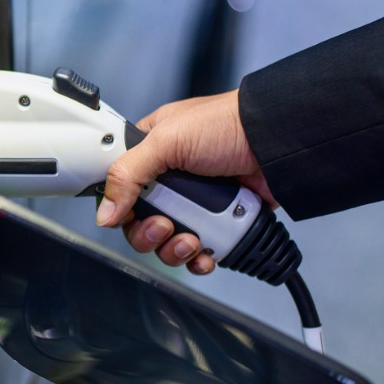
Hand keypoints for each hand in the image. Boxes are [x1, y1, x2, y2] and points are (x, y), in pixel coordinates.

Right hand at [94, 89, 277, 273]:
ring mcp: (195, 203)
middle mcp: (170, 180)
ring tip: (191, 240)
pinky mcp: (218, 223)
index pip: (120, 189)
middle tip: (165, 227)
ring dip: (174, 249)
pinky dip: (198, 258)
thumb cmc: (227, 124)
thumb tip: (105, 213)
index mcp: (151, 153)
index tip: (128, 215)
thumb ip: (127, 175)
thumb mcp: (167, 141)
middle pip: (140, 222)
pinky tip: (205, 253)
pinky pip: (197, 252)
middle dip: (149, 234)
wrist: (278, 143)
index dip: (120, 208)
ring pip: (167, 242)